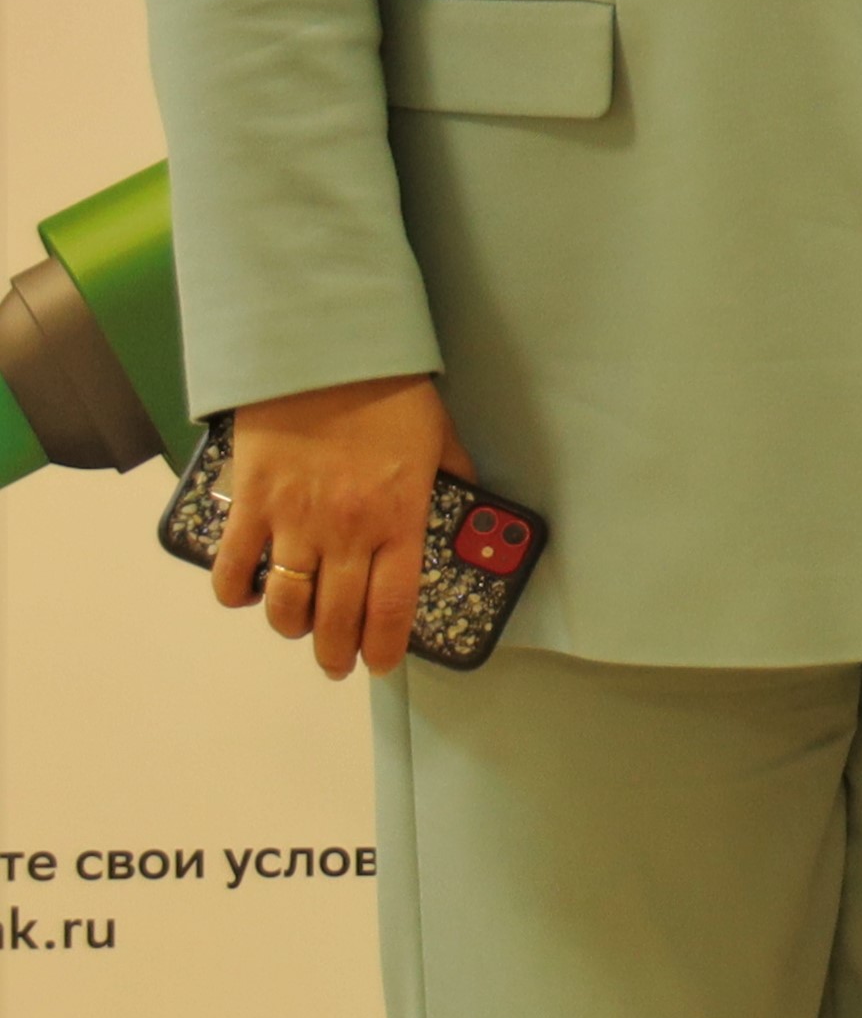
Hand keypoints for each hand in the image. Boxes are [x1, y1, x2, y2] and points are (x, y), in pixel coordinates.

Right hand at [212, 374, 456, 679]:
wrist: (326, 352)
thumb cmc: (390, 392)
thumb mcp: (441, 439)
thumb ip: (453, 481)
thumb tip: (471, 510)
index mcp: (400, 520)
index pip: (393, 608)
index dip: (386, 648)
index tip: (381, 664)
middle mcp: (347, 531)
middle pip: (337, 619)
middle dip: (336, 653)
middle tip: (337, 663)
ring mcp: (294, 520)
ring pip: (285, 605)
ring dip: (290, 628)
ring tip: (299, 629)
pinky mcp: (251, 504)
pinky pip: (234, 568)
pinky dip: (236, 592)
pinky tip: (248, 594)